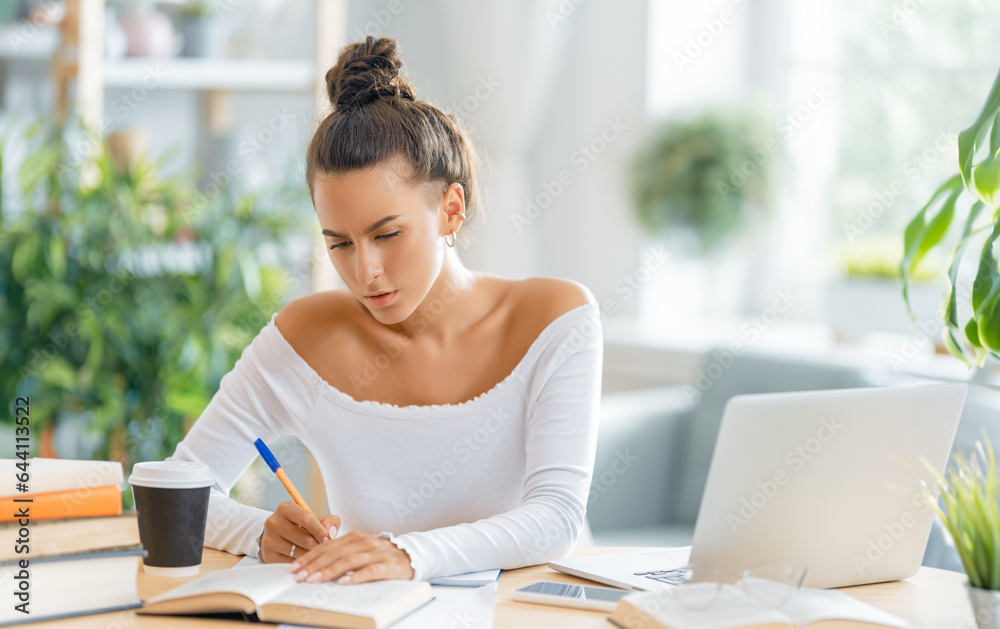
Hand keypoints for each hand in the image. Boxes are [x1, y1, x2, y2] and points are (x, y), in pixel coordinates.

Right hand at [258, 501, 340, 564]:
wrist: (276, 536)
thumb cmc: (300, 526)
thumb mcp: (314, 519)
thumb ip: (329, 522)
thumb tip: (331, 534)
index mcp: (285, 508)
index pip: (307, 519)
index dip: (321, 531)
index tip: (329, 539)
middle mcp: (274, 522)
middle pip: (305, 539)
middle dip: (318, 546)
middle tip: (324, 550)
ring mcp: (269, 540)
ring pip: (299, 553)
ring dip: (311, 556)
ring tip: (316, 555)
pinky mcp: (268, 556)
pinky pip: (291, 564)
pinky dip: (301, 564)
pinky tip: (305, 561)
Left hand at [287, 531, 413, 583]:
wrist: (411, 555)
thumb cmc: (380, 555)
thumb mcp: (359, 550)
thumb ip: (341, 554)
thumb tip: (313, 567)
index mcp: (354, 538)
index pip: (327, 547)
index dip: (309, 557)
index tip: (293, 568)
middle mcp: (364, 542)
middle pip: (335, 554)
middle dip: (314, 565)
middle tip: (298, 576)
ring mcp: (376, 553)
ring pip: (349, 561)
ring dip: (330, 570)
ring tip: (314, 580)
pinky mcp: (388, 565)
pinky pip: (370, 570)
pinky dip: (356, 576)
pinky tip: (344, 583)